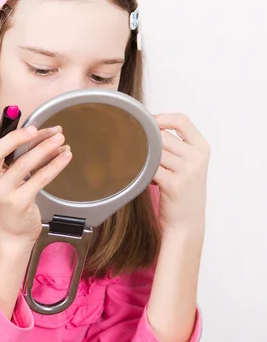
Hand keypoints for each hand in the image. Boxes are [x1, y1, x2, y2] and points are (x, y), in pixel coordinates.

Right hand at [0, 114, 71, 242]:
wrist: (13, 231)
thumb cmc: (12, 195)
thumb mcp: (8, 173)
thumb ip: (21, 150)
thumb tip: (48, 130)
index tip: (0, 116)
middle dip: (14, 137)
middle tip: (34, 129)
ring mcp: (2, 193)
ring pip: (22, 165)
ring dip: (43, 148)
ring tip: (60, 138)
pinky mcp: (19, 203)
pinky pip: (39, 179)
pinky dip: (55, 165)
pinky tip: (66, 156)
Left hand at [151, 113, 210, 233]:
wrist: (186, 223)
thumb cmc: (182, 190)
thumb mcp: (188, 163)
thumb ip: (175, 143)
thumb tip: (146, 124)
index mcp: (202, 148)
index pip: (181, 120)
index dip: (162, 118)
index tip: (149, 124)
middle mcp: (197, 158)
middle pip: (163, 135)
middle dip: (149, 142)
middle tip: (140, 150)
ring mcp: (187, 171)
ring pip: (155, 150)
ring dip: (144, 156)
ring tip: (143, 165)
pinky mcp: (174, 184)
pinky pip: (151, 167)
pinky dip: (142, 168)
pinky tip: (141, 174)